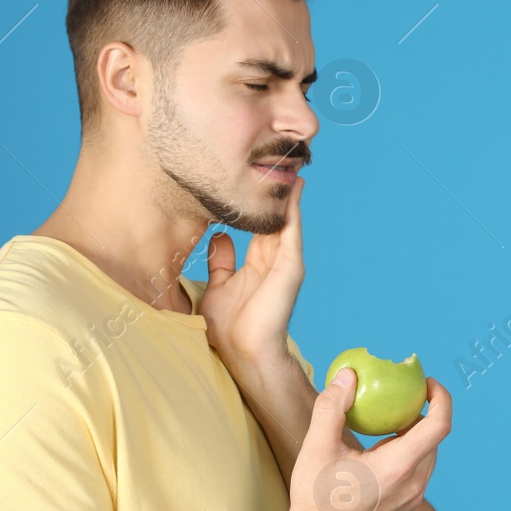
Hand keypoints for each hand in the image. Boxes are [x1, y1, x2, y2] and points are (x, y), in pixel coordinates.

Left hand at [200, 175, 305, 367]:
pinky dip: (294, 209)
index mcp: (257, 263)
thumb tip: (219, 236)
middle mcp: (274, 259)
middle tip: (277, 159)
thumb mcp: (217, 286)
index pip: (260, 225)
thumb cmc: (228, 327)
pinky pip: (292, 230)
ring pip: (287, 219)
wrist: (243, 351)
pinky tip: (293, 188)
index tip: (252, 177)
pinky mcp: (291, 266)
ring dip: (289, 194)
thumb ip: (220, 261)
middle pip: (276, 217)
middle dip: (276, 191)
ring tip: (290, 164)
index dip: (257, 202)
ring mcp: (285, 262)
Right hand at [283, 368, 452, 510]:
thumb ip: (333, 405)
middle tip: (399, 400)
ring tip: (385, 427)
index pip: (439, 424)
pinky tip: (378, 458)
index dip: (441, 398)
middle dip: (422, 416)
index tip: (428, 383)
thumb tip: (347, 374)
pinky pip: (416, 478)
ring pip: (425, 460)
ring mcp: (412, 503)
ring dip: (413, 439)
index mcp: (400, 466)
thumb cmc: (316, 498)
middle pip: (432, 440)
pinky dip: (406, 460)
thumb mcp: (318, 446)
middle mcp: (414, 486)